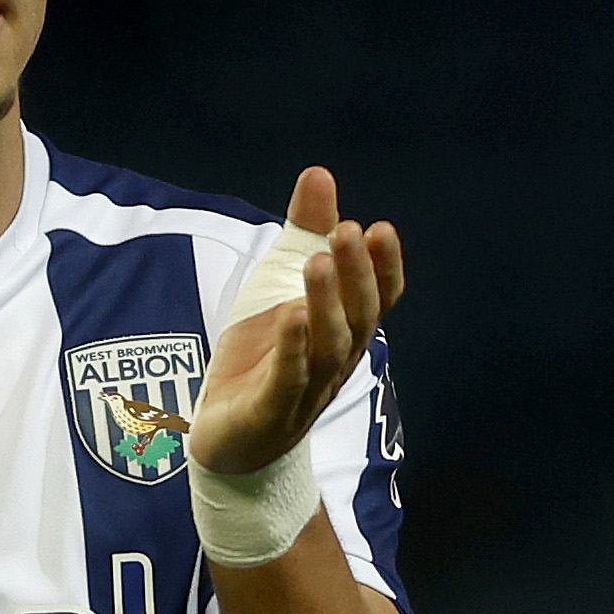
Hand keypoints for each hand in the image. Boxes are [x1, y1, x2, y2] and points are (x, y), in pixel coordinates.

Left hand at [187, 167, 404, 475]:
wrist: (230, 441)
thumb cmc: (266, 357)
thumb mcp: (279, 285)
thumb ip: (304, 233)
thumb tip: (319, 173)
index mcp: (344, 329)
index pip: (377, 298)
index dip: (383, 267)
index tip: (381, 229)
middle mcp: (335, 360)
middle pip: (356, 315)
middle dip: (356, 273)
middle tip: (349, 230)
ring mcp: (306, 389)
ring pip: (327, 345)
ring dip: (326, 303)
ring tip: (320, 262)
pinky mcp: (269, 412)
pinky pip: (287, 379)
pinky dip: (292, 349)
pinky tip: (290, 317)